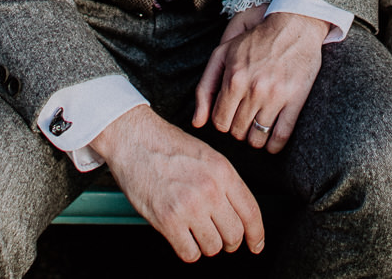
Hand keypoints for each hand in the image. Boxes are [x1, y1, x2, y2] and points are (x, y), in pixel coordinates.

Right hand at [90, 105, 263, 262]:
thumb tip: (238, 213)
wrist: (134, 139)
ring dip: (206, 245)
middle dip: (229, 242)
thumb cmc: (167, 146)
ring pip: (213, 247)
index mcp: (223, 171)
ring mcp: (189, 206)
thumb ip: (225, 183)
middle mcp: (210, 189)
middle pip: (234, 234)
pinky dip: (188, 250)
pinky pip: (189, 253)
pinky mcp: (167, 219)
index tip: (255, 245)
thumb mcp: (207, 156)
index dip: (256, 235)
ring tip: (196, 232)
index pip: (251, 212)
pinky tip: (182, 237)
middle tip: (219, 237)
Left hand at [191, 9, 329, 152]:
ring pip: (257, 138)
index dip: (222, 121)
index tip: (229, 116)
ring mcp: (276, 96)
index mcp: (234, 79)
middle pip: (237, 131)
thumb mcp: (222, 55)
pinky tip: (271, 142)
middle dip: (237, 129)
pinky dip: (274, 146)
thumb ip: (205, 88)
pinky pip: (281, 136)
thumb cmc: (255, 40)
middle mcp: (254, 89)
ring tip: (256, 128)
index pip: (219, 121)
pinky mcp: (296, 100)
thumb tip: (197, 122)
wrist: (293, 26)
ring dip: (254, 138)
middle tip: (243, 119)